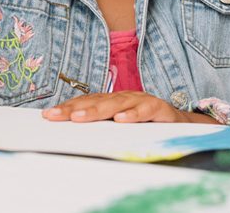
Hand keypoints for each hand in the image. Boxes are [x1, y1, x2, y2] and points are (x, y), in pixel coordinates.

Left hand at [41, 92, 220, 123]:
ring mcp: (141, 100)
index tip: (48, 116)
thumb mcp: (121, 125)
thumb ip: (102, 126)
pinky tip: (122, 119)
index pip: (86, 102)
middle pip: (97, 101)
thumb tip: (73, 131)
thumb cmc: (145, 124)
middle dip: (76, 108)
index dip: (68, 108)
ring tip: (81, 117)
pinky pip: (145, 110)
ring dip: (98, 110)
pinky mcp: (159, 108)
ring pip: (117, 104)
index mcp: (112, 101)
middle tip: (58, 116)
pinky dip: (134, 114)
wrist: (180, 124)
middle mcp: (124, 97)